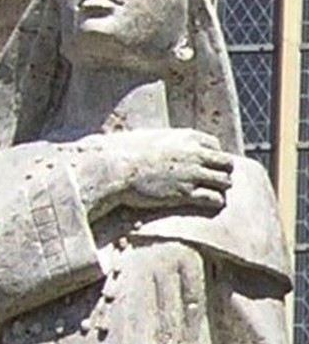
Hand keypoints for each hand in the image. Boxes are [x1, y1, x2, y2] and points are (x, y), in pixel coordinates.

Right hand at [117, 128, 232, 212]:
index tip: (204, 165)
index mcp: (187, 137)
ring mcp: (192, 174)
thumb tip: (161, 144)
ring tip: (212, 195)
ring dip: (220, 188)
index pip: (215, 145)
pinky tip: (208, 205)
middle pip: (226, 163)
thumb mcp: (150, 138)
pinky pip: (213, 198)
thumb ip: (165, 141)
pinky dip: (215, 202)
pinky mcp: (185, 193)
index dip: (211, 156)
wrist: (117, 169)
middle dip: (222, 172)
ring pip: (225, 181)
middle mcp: (194, 154)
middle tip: (213, 181)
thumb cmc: (126, 152)